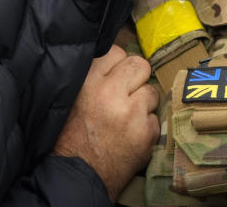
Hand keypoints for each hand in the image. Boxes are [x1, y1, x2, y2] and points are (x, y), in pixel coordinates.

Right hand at [53, 45, 158, 200]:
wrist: (79, 175)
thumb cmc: (71, 137)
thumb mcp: (72, 97)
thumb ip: (92, 75)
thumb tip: (112, 60)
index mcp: (89, 82)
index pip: (116, 52)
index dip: (117, 64)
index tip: (115, 76)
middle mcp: (112, 93)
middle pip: (140, 65)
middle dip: (136, 77)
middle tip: (127, 91)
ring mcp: (132, 113)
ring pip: (151, 91)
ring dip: (143, 102)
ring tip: (127, 115)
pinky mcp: (147, 133)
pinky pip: (155, 118)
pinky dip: (146, 125)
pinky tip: (131, 134)